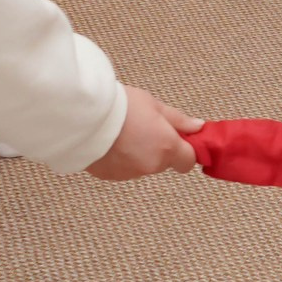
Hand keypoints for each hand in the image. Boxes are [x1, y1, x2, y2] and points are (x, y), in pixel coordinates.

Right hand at [85, 87, 203, 180]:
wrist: (83, 116)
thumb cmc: (120, 106)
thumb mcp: (154, 105)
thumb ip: (178, 120)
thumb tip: (198, 127)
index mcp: (166, 148)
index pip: (188, 161)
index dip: (185, 150)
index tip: (179, 139)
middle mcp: (150, 165)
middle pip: (163, 162)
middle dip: (159, 148)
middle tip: (144, 127)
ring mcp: (129, 173)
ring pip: (142, 165)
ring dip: (139, 153)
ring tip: (123, 132)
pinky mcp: (110, 176)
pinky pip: (123, 169)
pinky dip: (121, 158)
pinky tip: (111, 142)